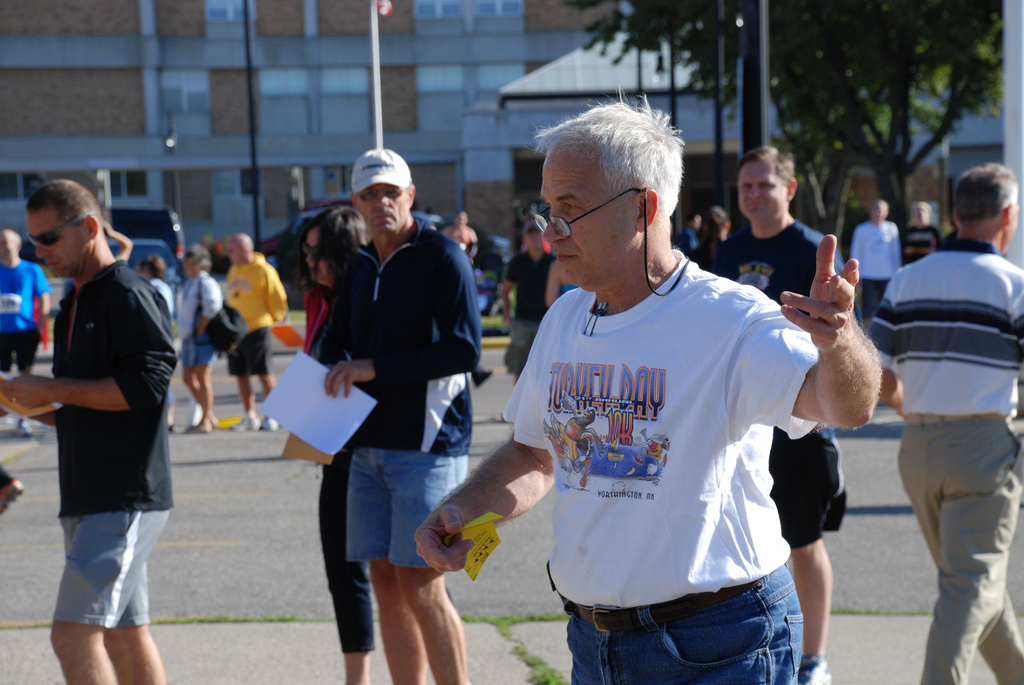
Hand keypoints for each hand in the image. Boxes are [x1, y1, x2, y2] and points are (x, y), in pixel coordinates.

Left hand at [0, 375, 55, 408]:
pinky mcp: (27, 406)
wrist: (53, 391)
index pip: (4, 386)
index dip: (1, 385)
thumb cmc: (41, 382)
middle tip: (3, 390)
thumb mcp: (28, 377)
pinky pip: (20, 404)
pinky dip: (20, 401)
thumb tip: (9, 382)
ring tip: (14, 393)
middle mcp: (19, 393)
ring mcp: (23, 401)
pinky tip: (23, 398)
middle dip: (3, 391)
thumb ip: (18, 380)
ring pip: (12, 399)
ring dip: (12, 396)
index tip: (0, 385)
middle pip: (6, 393)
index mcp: (18, 384)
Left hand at [324, 359, 375, 397]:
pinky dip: (346, 391)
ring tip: (334, 396)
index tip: (323, 388)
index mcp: (339, 364)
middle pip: (329, 376)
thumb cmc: (360, 370)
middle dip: (327, 386)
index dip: (324, 380)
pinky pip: (346, 384)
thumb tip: (333, 383)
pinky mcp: (352, 373)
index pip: (327, 371)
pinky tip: (346, 396)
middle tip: (328, 394)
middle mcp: (341, 365)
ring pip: (335, 380)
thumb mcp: (349, 370)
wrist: (373, 366)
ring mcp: (346, 368)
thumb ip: (341, 373)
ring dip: (334, 389)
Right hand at [414, 504, 474, 572]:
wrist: (453, 519)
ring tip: (459, 536)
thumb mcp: (451, 511)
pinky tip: (459, 543)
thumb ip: (452, 518)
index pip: (430, 553)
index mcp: (422, 536)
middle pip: (443, 561)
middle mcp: (424, 550)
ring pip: (451, 565)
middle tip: (465, 536)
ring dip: (461, 551)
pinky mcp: (442, 564)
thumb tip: (454, 528)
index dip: (441, 560)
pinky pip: (456, 565)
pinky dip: (462, 555)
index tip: (452, 565)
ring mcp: (433, 559)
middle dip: (458, 550)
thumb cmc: (449, 514)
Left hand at [779, 234, 858, 350]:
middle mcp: (845, 304)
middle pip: (846, 294)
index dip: (852, 271)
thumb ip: (825, 260)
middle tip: (833, 278)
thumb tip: (830, 236)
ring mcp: (838, 321)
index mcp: (845, 289)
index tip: (853, 262)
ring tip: (784, 295)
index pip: (851, 278)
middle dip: (841, 285)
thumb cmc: (828, 301)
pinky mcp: (828, 335)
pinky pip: (812, 327)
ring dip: (802, 302)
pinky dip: (797, 318)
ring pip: (822, 310)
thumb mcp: (825, 280)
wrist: (833, 336)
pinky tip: (784, 309)